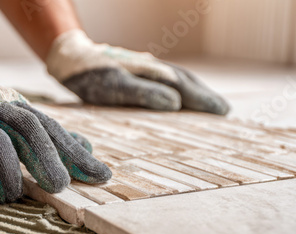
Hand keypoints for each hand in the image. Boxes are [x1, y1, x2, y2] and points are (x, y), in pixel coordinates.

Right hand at [0, 62, 110, 201]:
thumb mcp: (2, 117)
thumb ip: (40, 134)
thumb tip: (85, 149)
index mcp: (6, 100)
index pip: (46, 126)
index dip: (73, 152)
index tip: (100, 177)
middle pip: (24, 128)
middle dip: (46, 159)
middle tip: (59, 186)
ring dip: (5, 178)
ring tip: (8, 196)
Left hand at [46, 30, 229, 114]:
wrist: (71, 59)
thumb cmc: (91, 75)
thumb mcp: (114, 86)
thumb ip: (144, 93)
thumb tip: (176, 104)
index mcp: (153, 72)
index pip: (186, 87)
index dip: (205, 100)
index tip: (224, 112)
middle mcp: (153, 69)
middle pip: (186, 82)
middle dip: (205, 97)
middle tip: (224, 112)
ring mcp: (146, 70)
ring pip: (176, 81)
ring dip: (194, 93)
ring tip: (207, 107)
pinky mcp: (136, 74)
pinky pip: (164, 84)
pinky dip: (177, 92)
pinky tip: (176, 101)